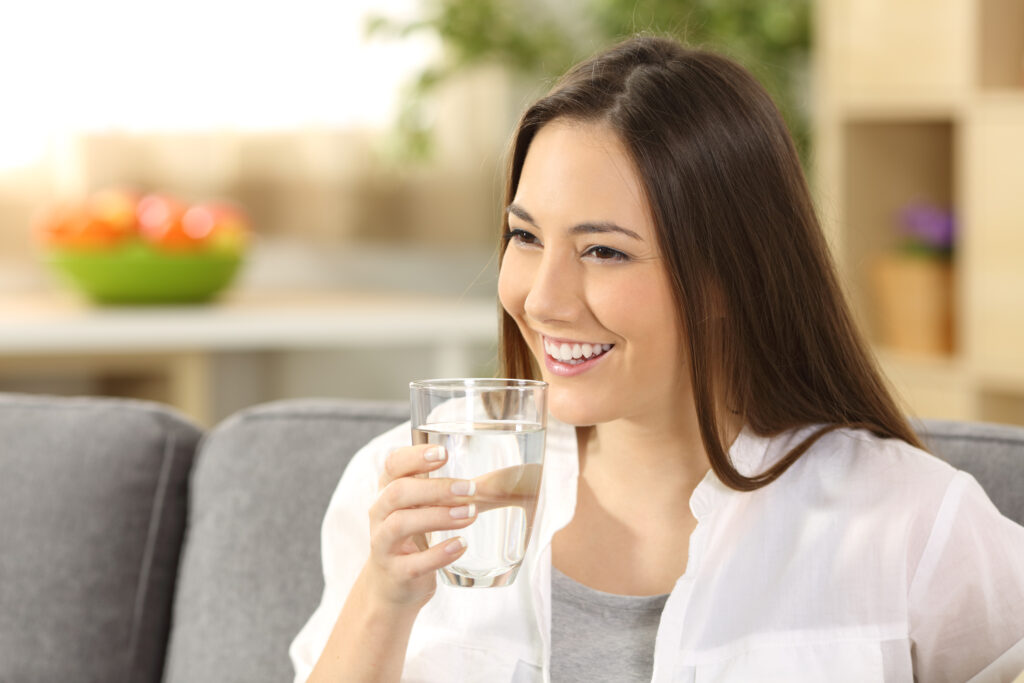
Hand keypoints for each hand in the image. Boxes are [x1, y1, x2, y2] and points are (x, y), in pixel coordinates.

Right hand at [365, 444, 476, 607]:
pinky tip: (461, 545)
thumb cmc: (414, 537)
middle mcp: (380, 514)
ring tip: (470, 515)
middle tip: (470, 489)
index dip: (415, 456)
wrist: (393, 585)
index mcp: (388, 490)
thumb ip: (456, 491)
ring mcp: (383, 545)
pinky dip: (438, 554)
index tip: (444, 453)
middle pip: (398, 492)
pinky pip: (413, 564)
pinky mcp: (395, 574)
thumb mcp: (425, 509)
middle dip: (435, 488)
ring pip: (400, 524)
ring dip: (438, 517)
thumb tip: (510, 476)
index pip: (393, 465)